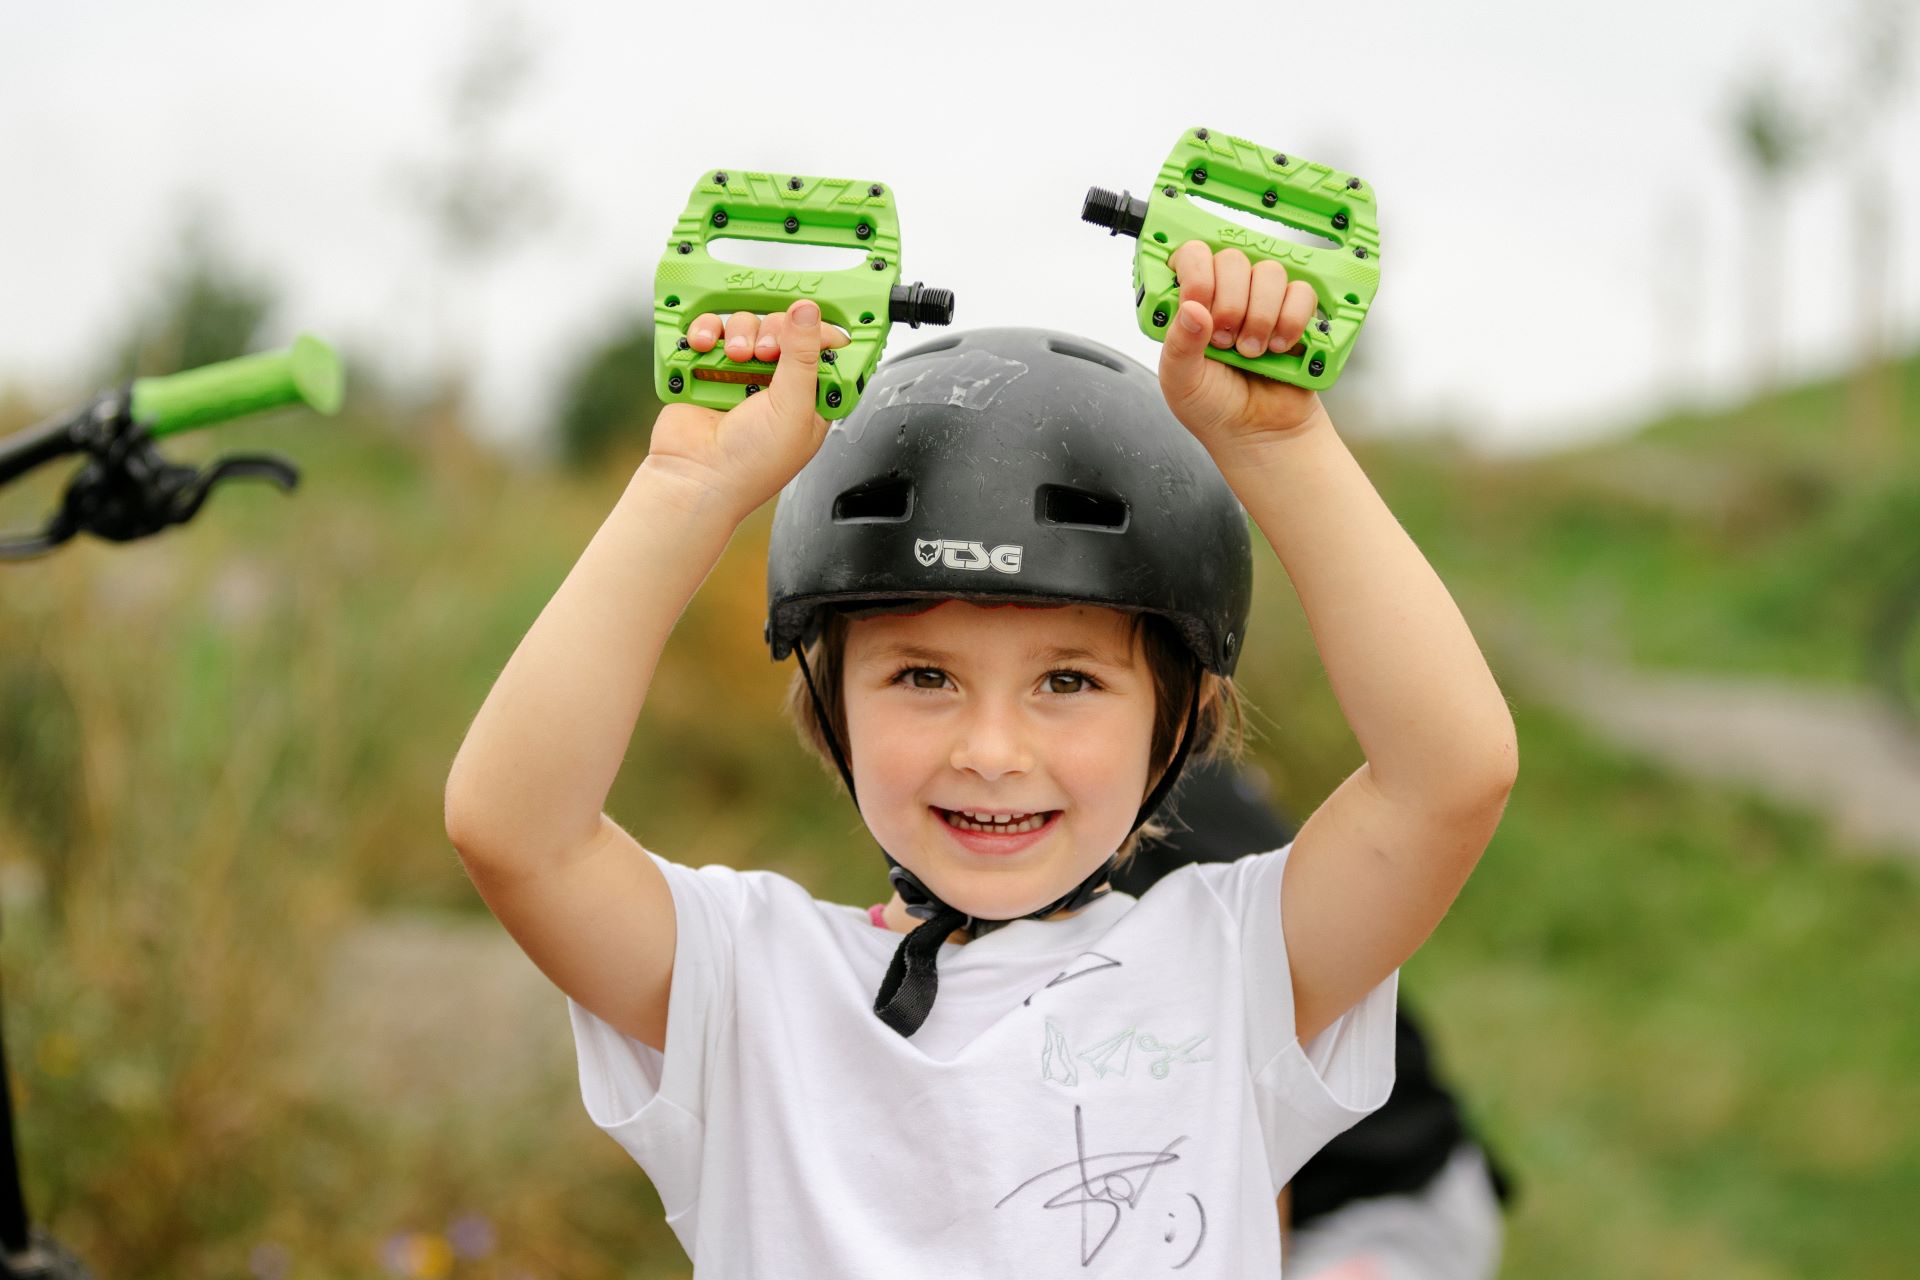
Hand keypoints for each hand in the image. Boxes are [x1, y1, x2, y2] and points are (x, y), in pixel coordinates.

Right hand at [642, 301, 852, 518]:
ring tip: (735, 358)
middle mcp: (777, 383)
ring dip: (739, 333)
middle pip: (784, 327)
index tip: (810, 324)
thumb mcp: (793, 408)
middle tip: (766, 352)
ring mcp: (740, 374)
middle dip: (774, 331)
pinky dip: (706, 331)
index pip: (826, 349)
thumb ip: (804, 356)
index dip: (820, 331)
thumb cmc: (750, 465)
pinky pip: (710, 331)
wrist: (695, 478)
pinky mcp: (707, 368)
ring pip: (746, 324)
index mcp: (810, 397)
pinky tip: (705, 348)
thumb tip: (809, 312)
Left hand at [1157, 241, 1328, 455]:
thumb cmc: (1213, 408)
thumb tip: (1191, 308)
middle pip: (1233, 259)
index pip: (1191, 255)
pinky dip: (1291, 321)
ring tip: (1252, 351)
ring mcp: (1261, 301)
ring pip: (1269, 273)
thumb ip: (1180, 344)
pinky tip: (1279, 347)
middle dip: (1230, 303)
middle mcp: (1225, 296)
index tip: (1200, 300)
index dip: (1197, 271)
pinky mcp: (1294, 313)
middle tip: (1226, 340)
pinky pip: (1301, 293)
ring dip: (1261, 316)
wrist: (1258, 434)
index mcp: (1190, 305)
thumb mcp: (1181, 381)